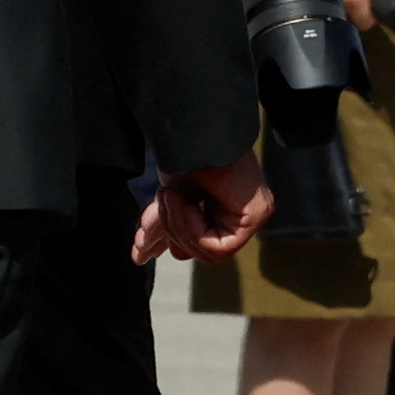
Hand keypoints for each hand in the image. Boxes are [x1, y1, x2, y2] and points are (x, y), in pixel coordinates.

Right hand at [136, 155, 274, 264]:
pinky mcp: (255, 216)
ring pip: (204, 254)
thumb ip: (159, 227)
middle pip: (195, 251)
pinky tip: (185, 200)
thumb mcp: (167, 200)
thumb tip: (139, 256)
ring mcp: (249, 217)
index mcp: (218, 209)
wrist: (191, 137)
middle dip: (170, 229)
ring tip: (172, 194)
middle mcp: (237, 215)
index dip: (165, 240)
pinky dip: (191, 227)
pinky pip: (216, 247)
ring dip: (178, 225)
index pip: (190, 244)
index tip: (140, 247)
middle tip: (164, 202)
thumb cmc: (182, 158)